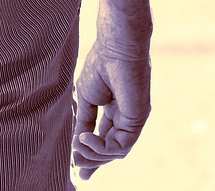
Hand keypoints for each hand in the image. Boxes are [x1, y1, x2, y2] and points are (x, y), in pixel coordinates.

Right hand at [73, 37, 149, 177]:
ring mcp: (133, 119)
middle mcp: (126, 116)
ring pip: (115, 152)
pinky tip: (86, 138)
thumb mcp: (87, 99)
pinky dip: (101, 148)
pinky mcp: (138, 119)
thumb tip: (78, 144)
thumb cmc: (100, 65)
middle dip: (92, 160)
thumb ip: (85, 123)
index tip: (76, 167)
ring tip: (78, 146)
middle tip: (76, 164)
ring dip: (93, 154)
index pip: (104, 138)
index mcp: (114, 109)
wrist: (115, 46)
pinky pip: (120, 146)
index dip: (90, 153)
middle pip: (110, 149)